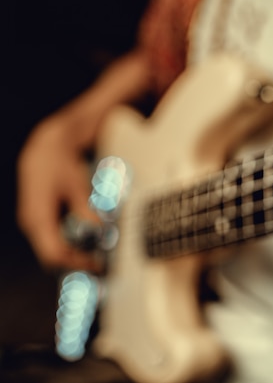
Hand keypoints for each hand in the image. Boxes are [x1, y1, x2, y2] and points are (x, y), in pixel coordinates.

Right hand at [17, 113, 101, 271]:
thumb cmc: (60, 164)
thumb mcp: (77, 186)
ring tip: (95, 258)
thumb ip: (86, 210)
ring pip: (50, 248)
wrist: (45, 148)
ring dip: (72, 255)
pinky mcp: (39, 217)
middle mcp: (32, 222)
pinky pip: (51, 239)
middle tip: (99, 266)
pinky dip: (67, 245)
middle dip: (75, 263)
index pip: (54, 253)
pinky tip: (84, 245)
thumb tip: (100, 230)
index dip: (75, 263)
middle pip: (51, 255)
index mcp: (38, 217)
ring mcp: (33, 221)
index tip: (96, 265)